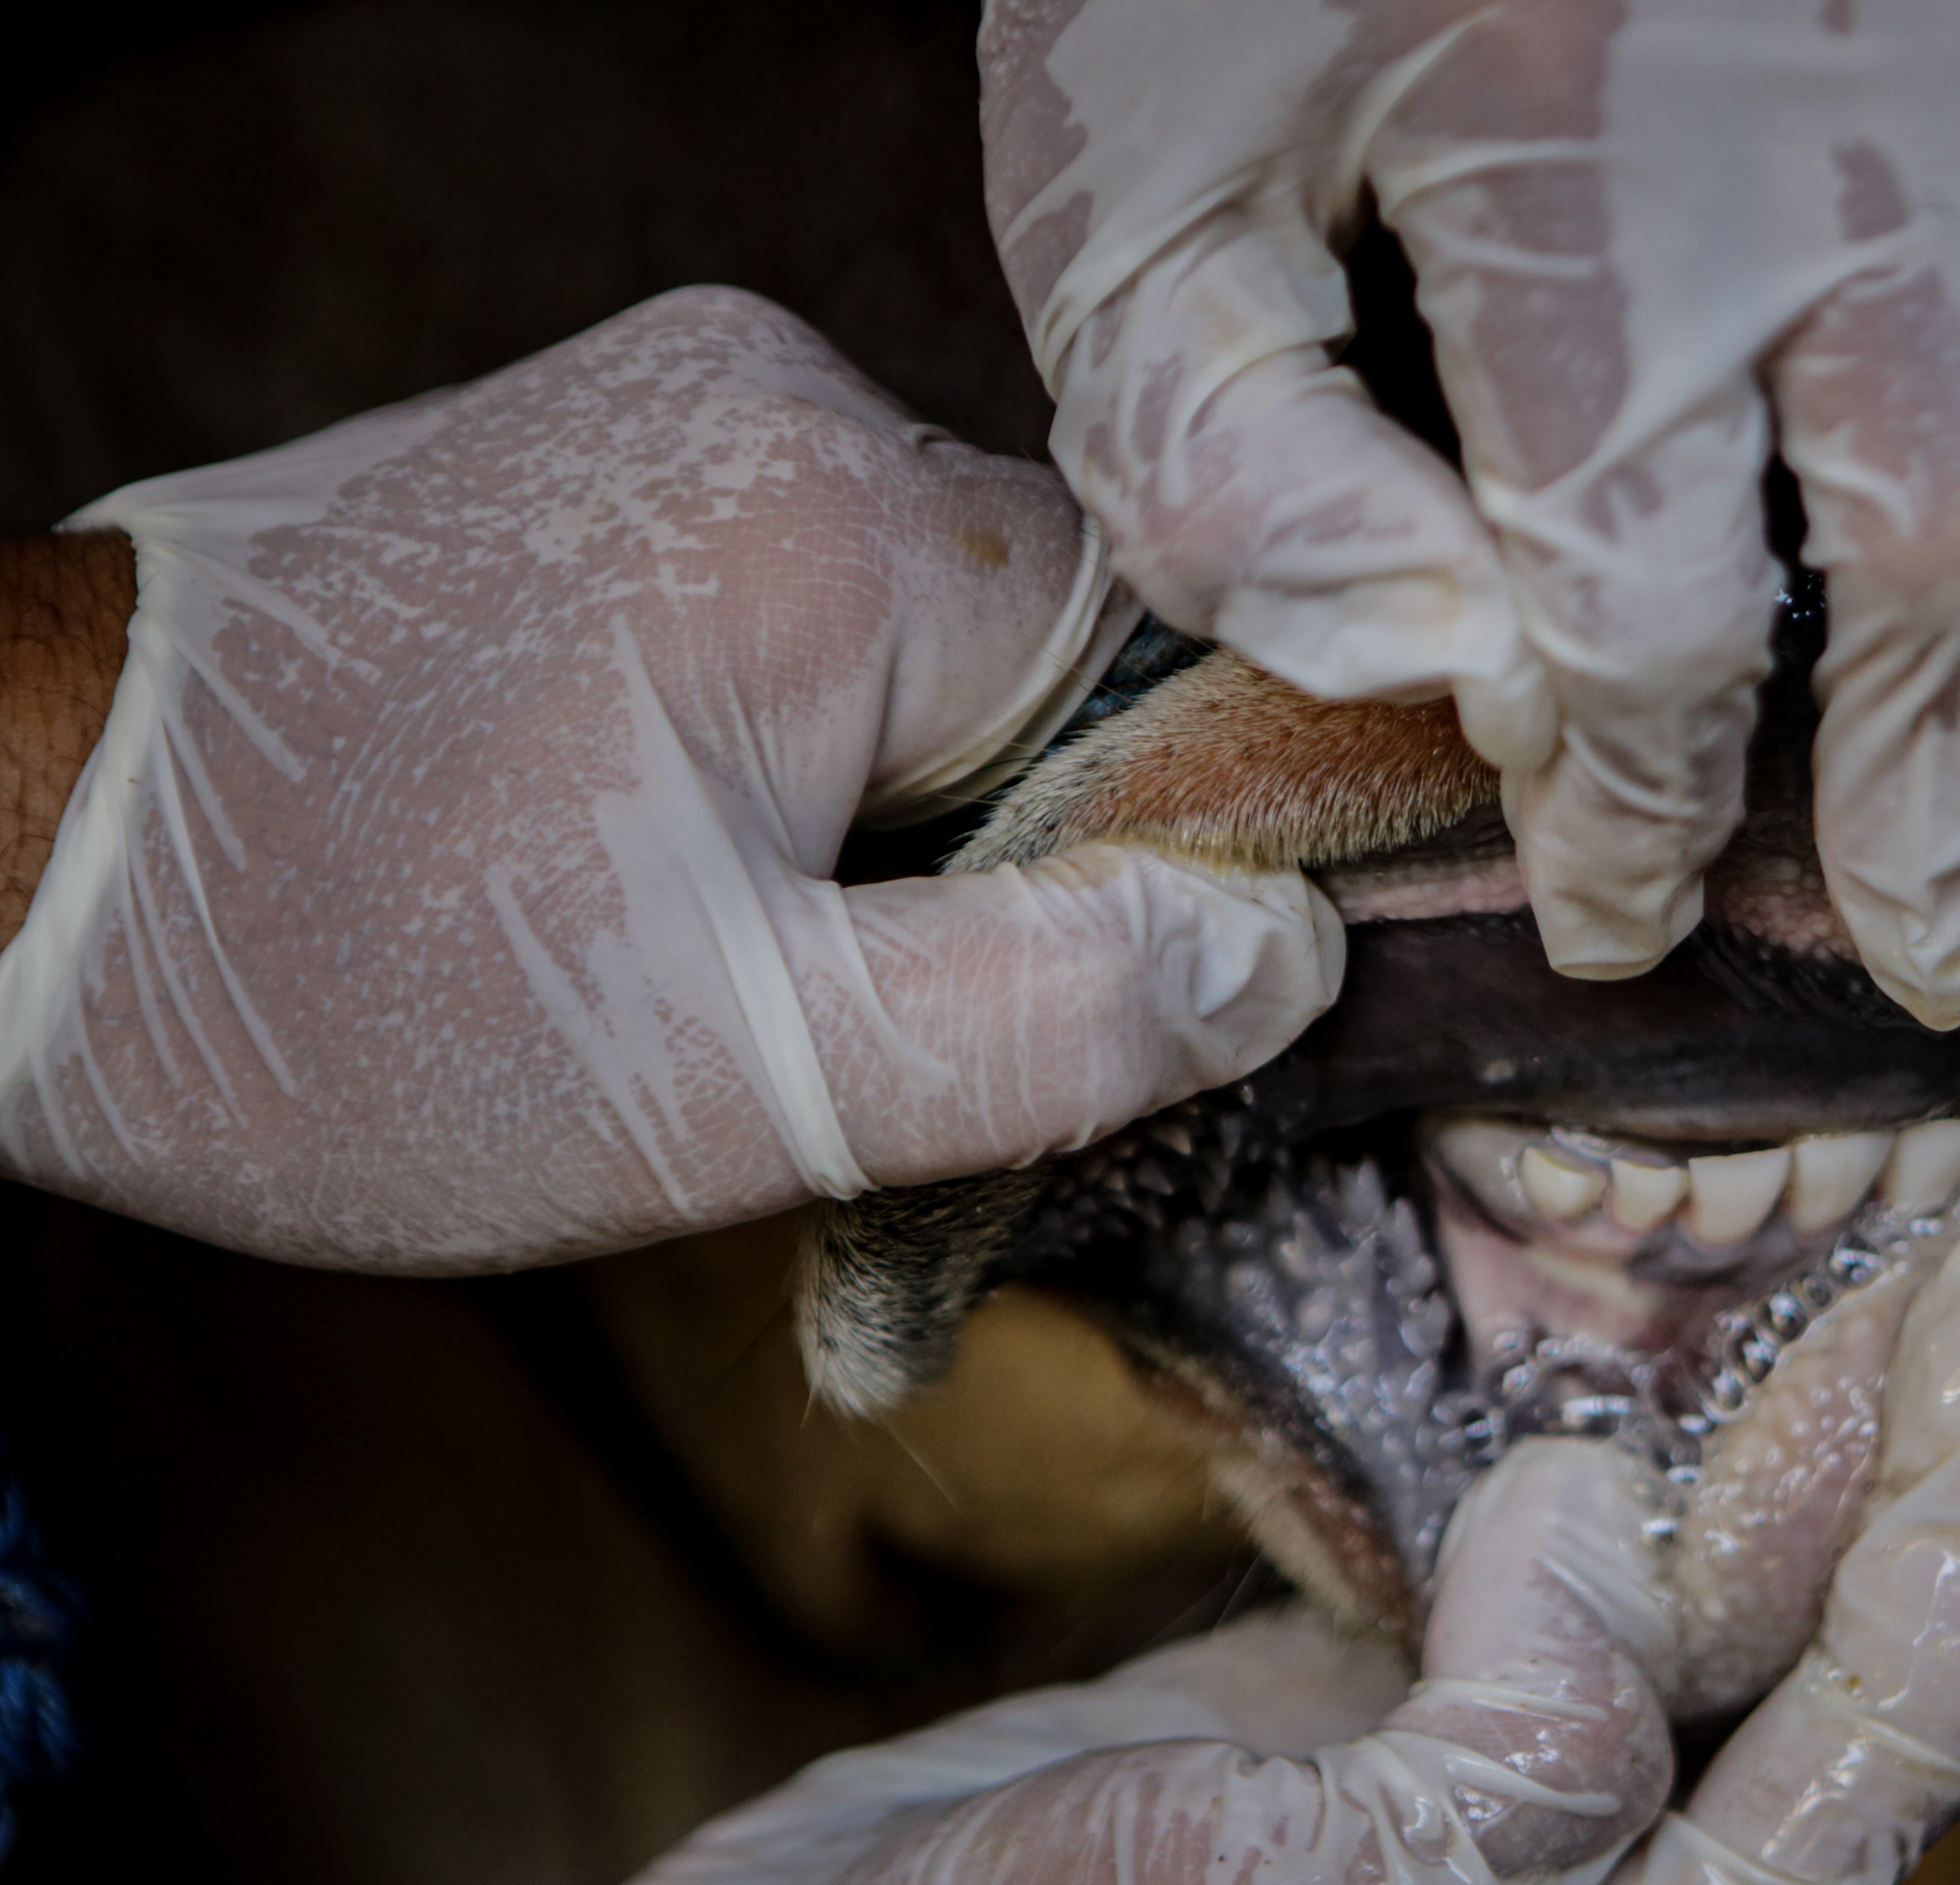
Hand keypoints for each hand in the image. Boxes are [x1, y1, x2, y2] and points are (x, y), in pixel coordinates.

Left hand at [0, 286, 1342, 1273]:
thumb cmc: (339, 991)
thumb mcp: (734, 1080)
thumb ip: (1047, 1021)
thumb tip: (1282, 950)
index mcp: (833, 515)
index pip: (1161, 669)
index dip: (1134, 854)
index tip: (1028, 996)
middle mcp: (767, 392)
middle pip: (1046, 647)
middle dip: (986, 840)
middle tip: (817, 994)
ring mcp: (665, 398)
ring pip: (925, 631)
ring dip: (881, 798)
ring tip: (706, 922)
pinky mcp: (590, 445)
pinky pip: (802, 593)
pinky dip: (785, 732)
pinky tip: (646, 832)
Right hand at [506, 1207, 1959, 1884]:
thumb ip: (1482, 1780)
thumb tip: (1605, 1529)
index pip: (1877, 1734)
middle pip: (1822, 1635)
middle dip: (1928, 1408)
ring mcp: (1464, 1803)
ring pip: (1695, 1578)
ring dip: (1788, 1387)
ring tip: (1874, 1195)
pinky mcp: (1351, 1725)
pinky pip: (1532, 1557)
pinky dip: (1601, 1418)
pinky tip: (1638, 1291)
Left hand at [983, 0, 1959, 1024]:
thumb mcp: (1131, 171)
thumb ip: (1226, 455)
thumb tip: (1448, 671)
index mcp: (1572, 185)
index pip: (1639, 630)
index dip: (1632, 814)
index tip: (1617, 898)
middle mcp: (1855, 130)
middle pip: (1945, 570)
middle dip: (1928, 811)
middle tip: (1925, 950)